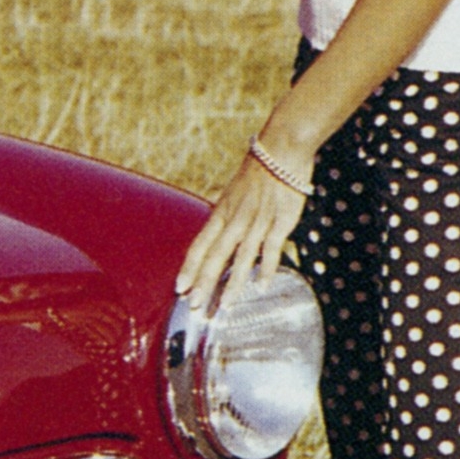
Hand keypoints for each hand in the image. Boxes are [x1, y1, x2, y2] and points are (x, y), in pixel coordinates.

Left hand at [174, 136, 313, 309]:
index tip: (179, 288)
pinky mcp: (279, 222)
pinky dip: (267, 269)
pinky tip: (261, 287)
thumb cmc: (257, 174)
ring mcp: (256, 222)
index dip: (188, 269)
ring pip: (240, 258)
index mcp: (220, 214)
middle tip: (195, 307)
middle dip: (204, 284)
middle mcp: (234, 220)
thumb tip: (216, 235)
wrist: (280, 151)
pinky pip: (271, 250)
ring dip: (232, 284)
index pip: (199, 246)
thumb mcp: (232, 195)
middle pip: (215, 257)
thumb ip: (225, 217)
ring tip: (225, 306)